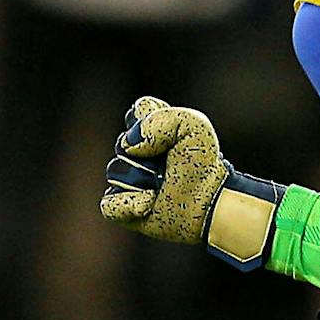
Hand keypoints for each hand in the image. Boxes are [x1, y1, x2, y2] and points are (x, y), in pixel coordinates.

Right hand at [101, 96, 285, 270]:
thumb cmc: (203, 165)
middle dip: (149, 155)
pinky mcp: (123, 207)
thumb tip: (130, 145)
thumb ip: (162, 118)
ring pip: (115, 171)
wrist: (211, 203)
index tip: (172, 136)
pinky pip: (109, 204)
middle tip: (172, 166)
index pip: (137, 112)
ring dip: (143, 179)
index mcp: (151, 130)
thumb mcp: (194, 126)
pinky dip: (130, 204)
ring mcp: (128, 180)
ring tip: (162, 185)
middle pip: (121, 144)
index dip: (151, 123)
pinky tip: (150, 203)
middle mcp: (136, 154)